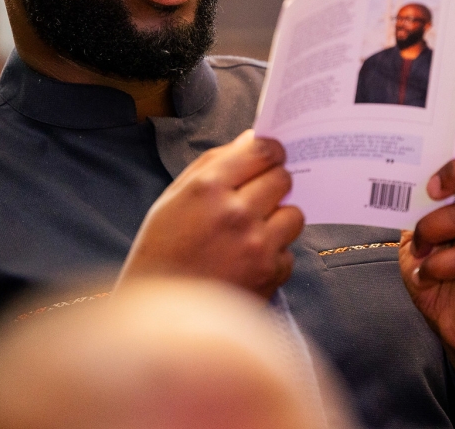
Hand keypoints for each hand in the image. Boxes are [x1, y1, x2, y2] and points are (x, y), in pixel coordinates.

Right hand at [117, 130, 303, 298]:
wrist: (159, 316)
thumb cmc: (162, 252)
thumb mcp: (173, 199)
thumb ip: (213, 164)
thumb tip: (252, 139)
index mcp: (207, 188)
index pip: (262, 150)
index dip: (271, 149)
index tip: (271, 155)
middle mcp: (236, 212)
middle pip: (282, 177)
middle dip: (273, 182)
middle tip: (257, 195)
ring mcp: (257, 244)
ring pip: (294, 213)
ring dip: (279, 218)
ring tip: (253, 231)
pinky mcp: (270, 273)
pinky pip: (289, 250)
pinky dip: (274, 253)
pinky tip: (248, 260)